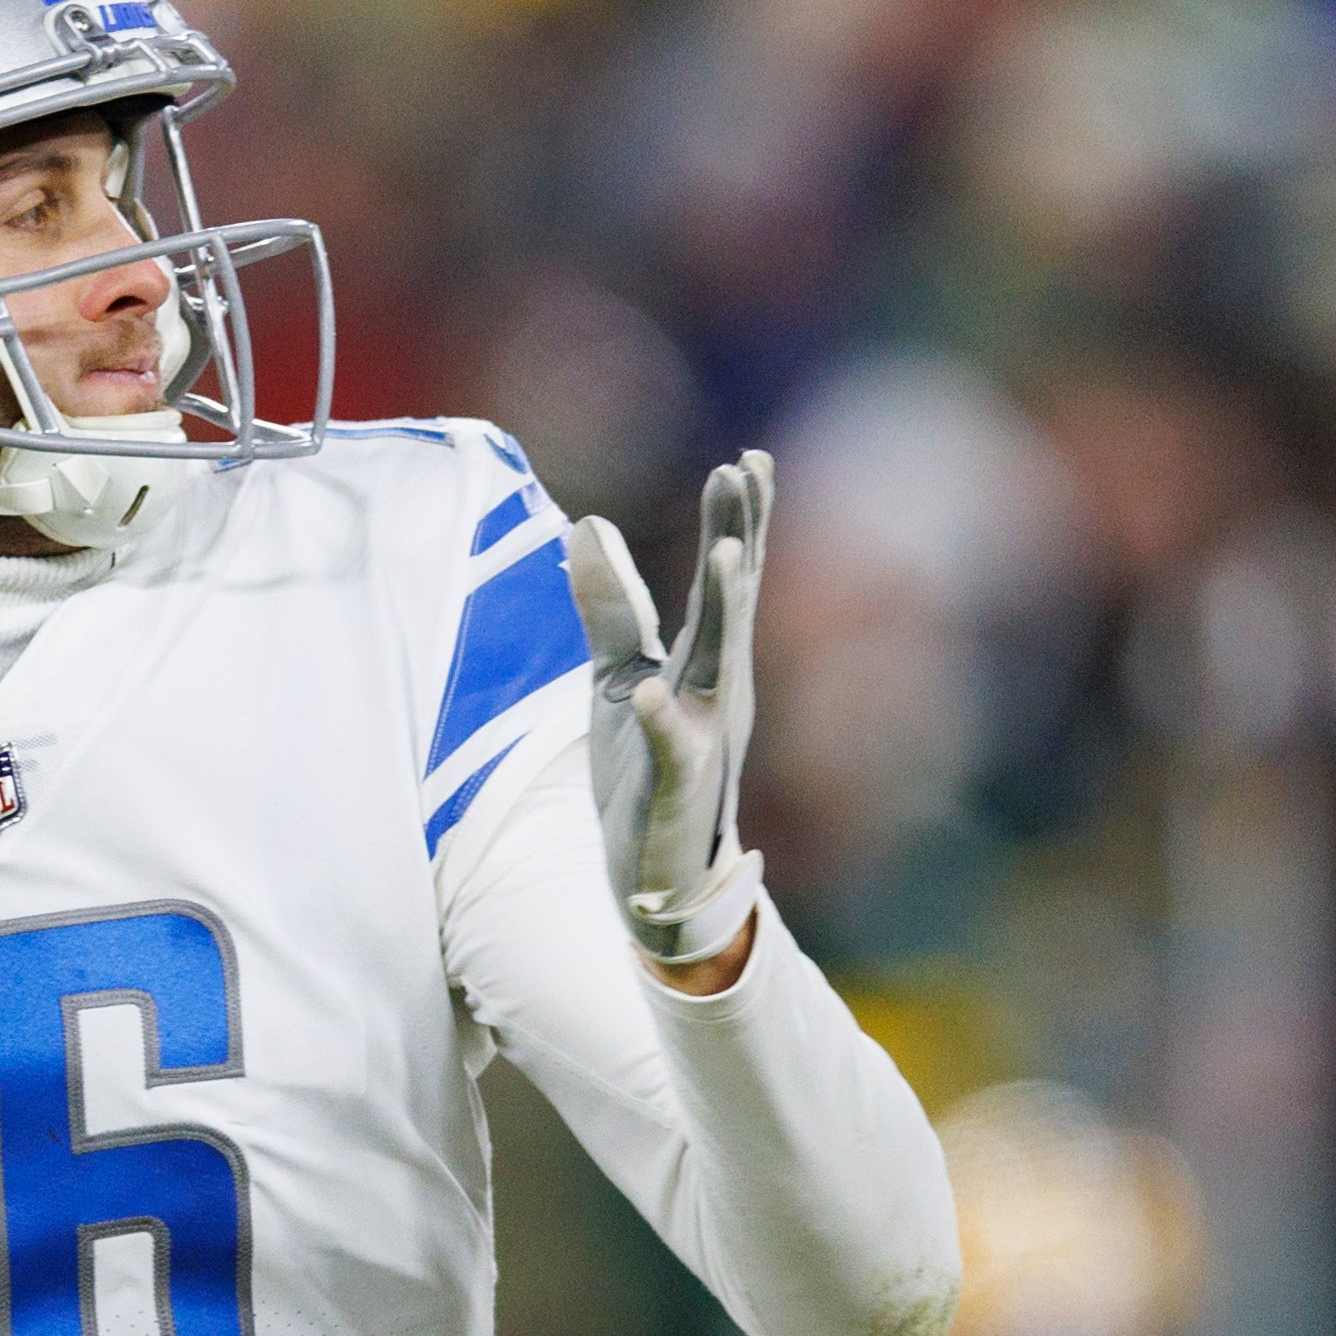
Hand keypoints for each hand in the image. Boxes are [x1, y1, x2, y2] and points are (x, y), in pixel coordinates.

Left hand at [561, 448, 767, 976]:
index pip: (725, 580)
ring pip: (717, 665)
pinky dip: (661, 721)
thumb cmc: (647, 769)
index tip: (749, 458)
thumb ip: (612, 605)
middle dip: (740, 537)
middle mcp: (715, 691)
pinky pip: (669, 751)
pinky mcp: (672, 789)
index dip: (736, 520)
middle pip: (731, 603)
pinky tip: (649, 693)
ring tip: (729, 553)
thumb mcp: (621, 675)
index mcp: (704, 662)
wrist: (658, 877)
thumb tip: (587, 523)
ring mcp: (699, 738)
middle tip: (746, 472)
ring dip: (725, 610)